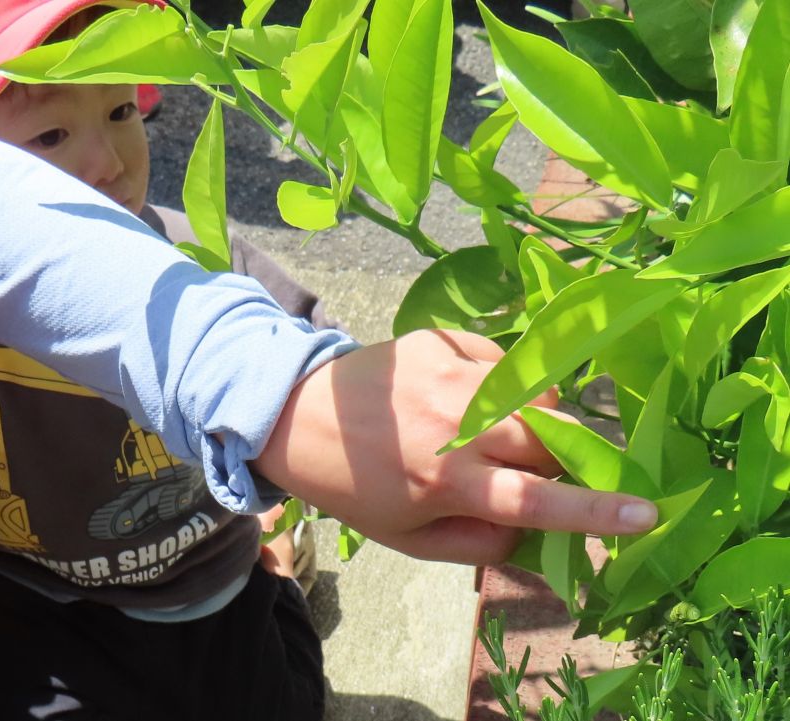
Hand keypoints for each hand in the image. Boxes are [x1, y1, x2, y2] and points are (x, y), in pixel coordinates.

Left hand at [254, 329, 657, 565]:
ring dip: (536, 420)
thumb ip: (477, 542)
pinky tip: (465, 400)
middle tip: (542, 468)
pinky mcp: (439, 340)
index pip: (537, 500)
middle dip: (565, 457)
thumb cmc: (354, 486)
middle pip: (550, 438)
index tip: (645, 512)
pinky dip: (502, 386)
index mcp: (447, 480)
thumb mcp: (407, 536)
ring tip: (497, 433)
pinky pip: (502, 363)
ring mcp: (449, 374)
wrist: (295, 413)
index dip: (594, 510)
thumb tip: (535, 534)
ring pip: (534, 395)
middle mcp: (456, 424)